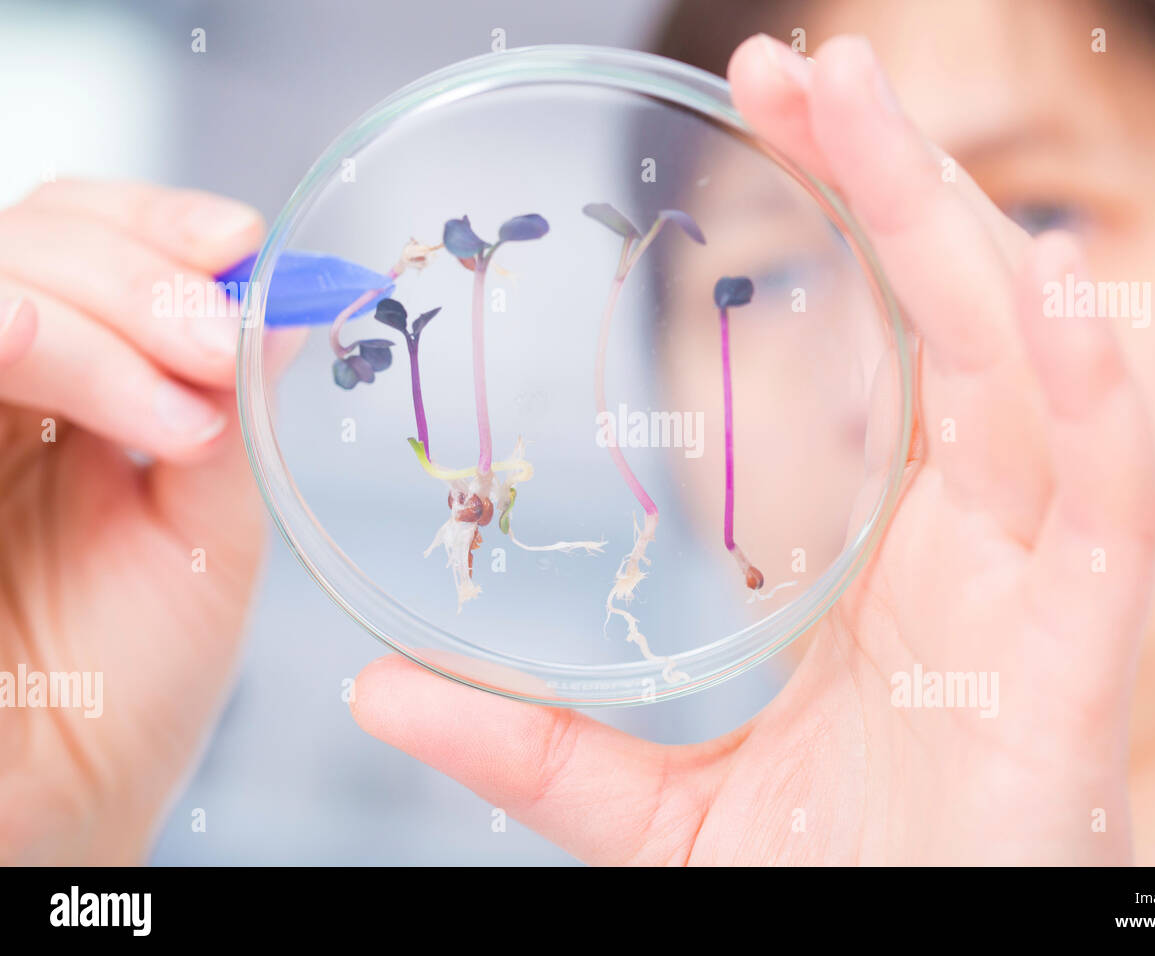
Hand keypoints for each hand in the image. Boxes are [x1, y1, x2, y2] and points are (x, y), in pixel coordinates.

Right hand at [0, 181, 271, 861]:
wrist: (63, 796)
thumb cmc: (129, 681)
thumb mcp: (208, 532)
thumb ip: (231, 413)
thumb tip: (284, 300)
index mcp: (74, 389)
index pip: (88, 241)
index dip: (154, 222)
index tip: (238, 245)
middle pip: (31, 240)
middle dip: (134, 276)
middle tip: (211, 347)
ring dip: (84, 315)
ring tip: (175, 412)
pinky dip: (9, 337)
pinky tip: (72, 378)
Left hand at [352, 35, 1154, 863]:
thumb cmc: (825, 897)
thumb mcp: (656, 812)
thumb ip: (536, 749)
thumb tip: (380, 692)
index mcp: (887, 565)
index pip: (877, 362)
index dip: (834, 237)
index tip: (754, 130)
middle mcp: (969, 551)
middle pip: (942, 327)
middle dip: (884, 184)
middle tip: (802, 68)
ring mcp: (1029, 593)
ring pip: (1023, 377)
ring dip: (956, 232)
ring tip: (870, 107)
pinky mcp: (1075, 660)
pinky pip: (1108, 504)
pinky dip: (1089, 397)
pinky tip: (1040, 290)